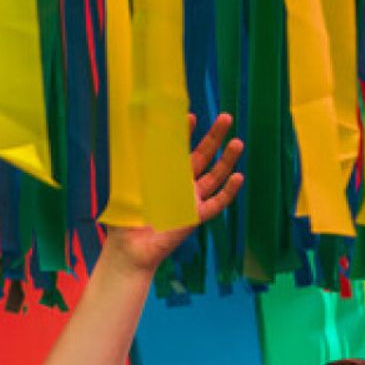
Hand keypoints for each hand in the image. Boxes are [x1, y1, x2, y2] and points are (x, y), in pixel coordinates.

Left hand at [105, 114, 244, 272]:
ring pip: (214, 177)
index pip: (179, 148)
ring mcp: (191, 200)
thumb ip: (135, 165)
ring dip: (227, 160)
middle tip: (226, 118)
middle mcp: (181, 184)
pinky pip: (216, 203)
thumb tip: (131, 138)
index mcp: (165, 174)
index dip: (185, 133)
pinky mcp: (195, 217)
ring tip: (237, 142)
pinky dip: (228, 191)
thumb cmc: (126, 218)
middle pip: (203, 157)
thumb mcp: (130, 186)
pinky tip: (239, 177)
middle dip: (214, 138)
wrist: (130, 247)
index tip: (190, 117)